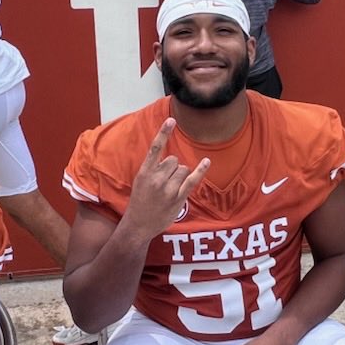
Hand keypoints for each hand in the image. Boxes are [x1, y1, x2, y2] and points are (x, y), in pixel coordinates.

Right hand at [124, 119, 209, 238]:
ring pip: (183, 169)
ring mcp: (168, 189)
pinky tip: (206, 162)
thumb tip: (172, 160)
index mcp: (144, 172)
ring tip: (170, 189)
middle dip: (173, 168)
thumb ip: (153, 169)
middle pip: (174, 160)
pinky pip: (192, 180)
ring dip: (181, 176)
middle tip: (165, 182)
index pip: (155, 148)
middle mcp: (156, 178)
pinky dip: (201, 170)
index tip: (172, 119)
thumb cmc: (139, 202)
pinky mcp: (178, 198)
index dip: (164, 132)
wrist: (138, 225)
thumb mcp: (140, 182)